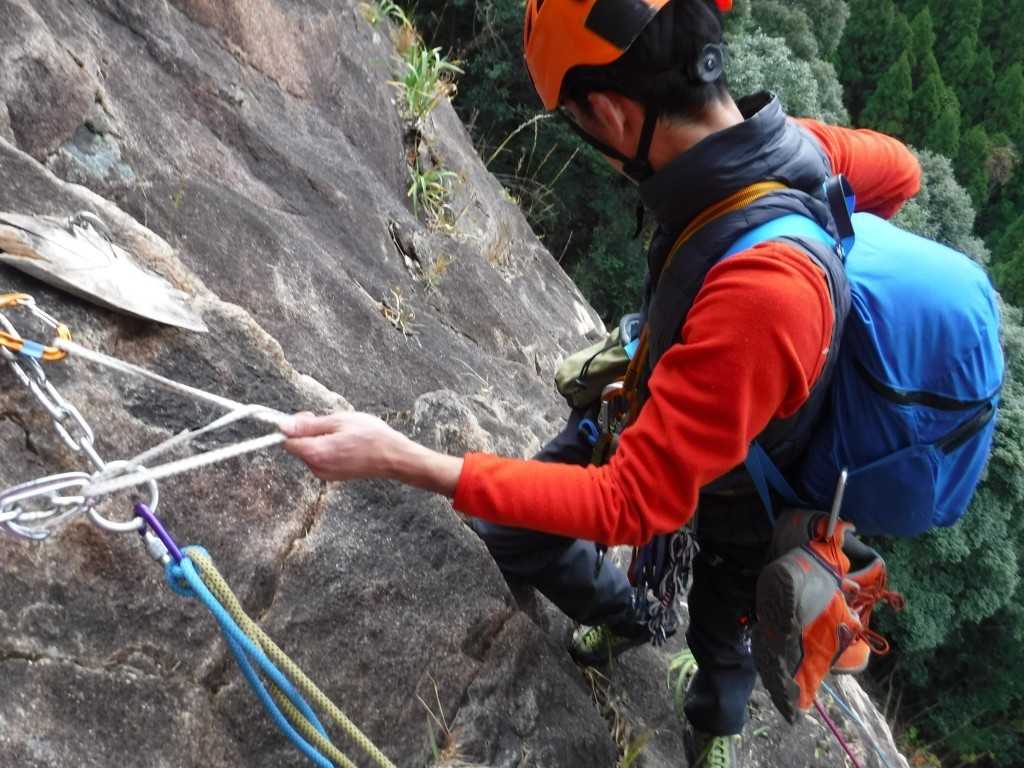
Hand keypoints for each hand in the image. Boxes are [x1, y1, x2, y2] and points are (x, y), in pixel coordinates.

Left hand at [281, 411, 408, 481]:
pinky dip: (327, 449)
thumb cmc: (371, 436)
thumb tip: (283, 425)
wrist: (393, 457)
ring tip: (342, 433)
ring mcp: (325, 474)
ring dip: (319, 440)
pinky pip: (320, 459)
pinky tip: (345, 443)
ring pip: (310, 452)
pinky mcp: (332, 477)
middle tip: (330, 422)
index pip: (287, 441)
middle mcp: (317, 468)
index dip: (293, 426)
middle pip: (298, 446)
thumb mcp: (339, 421)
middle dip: (308, 432)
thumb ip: (308, 425)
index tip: (308, 417)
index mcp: (316, 453)